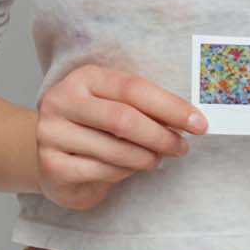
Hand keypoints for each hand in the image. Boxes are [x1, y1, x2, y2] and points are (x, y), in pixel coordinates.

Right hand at [36, 64, 207, 210]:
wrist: (53, 154)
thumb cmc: (94, 126)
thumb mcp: (114, 104)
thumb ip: (143, 106)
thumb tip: (189, 118)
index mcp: (84, 76)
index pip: (132, 88)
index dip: (169, 106)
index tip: (198, 122)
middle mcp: (62, 100)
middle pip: (123, 119)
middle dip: (160, 135)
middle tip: (181, 147)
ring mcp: (52, 133)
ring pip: (115, 150)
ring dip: (146, 158)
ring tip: (158, 158)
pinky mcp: (51, 166)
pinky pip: (102, 172)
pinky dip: (125, 173)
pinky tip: (131, 169)